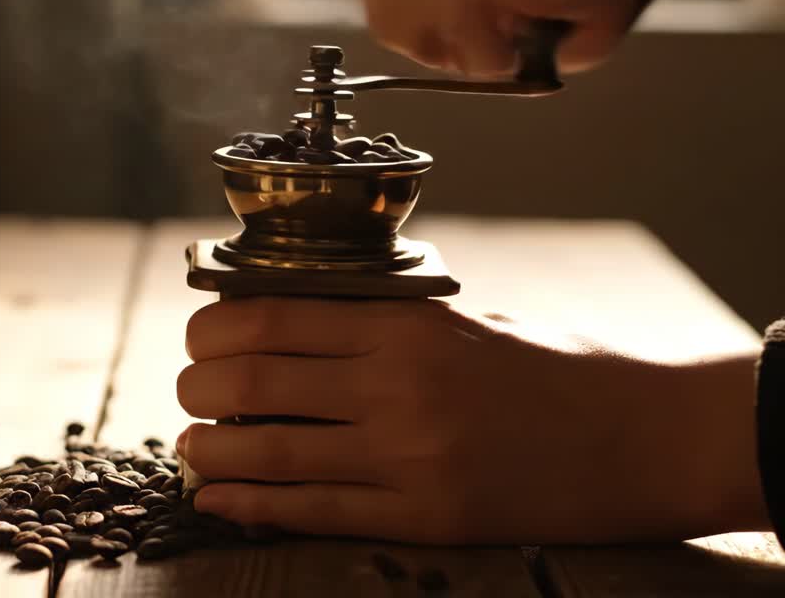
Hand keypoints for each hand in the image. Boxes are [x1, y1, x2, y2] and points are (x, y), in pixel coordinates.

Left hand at [177, 297, 768, 543]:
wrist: (644, 436)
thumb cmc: (552, 367)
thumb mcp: (463, 318)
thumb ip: (378, 319)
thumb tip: (281, 322)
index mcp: (406, 325)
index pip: (270, 316)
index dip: (211, 328)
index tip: (198, 335)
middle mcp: (396, 386)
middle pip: (251, 381)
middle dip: (196, 387)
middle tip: (189, 392)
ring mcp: (408, 457)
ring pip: (268, 452)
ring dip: (207, 452)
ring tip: (191, 448)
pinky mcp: (423, 517)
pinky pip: (312, 510)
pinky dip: (250, 505)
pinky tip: (217, 499)